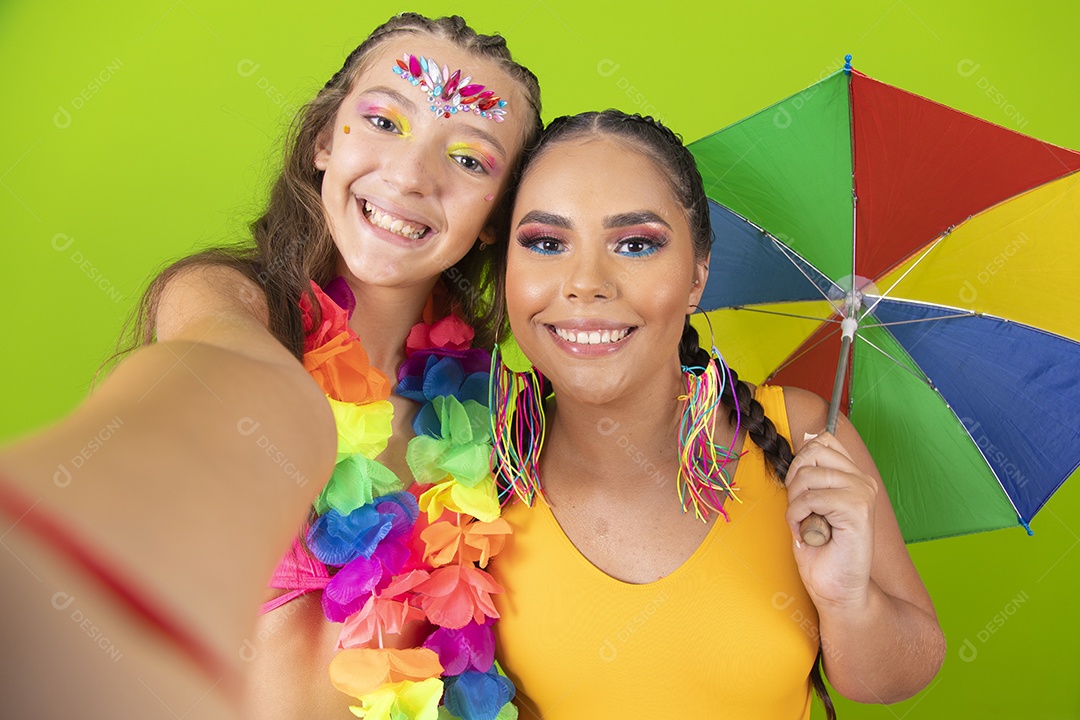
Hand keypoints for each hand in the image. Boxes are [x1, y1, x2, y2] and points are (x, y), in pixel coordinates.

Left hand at [784, 432, 877, 610]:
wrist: (837, 589)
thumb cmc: (821, 550)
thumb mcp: (811, 502)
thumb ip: (812, 473)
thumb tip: (810, 437)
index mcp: (854, 476)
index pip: (823, 441)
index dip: (801, 462)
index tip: (800, 492)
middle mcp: (862, 480)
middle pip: (813, 453)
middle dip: (794, 481)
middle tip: (800, 510)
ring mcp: (862, 493)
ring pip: (808, 475)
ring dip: (795, 503)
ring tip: (805, 524)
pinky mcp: (857, 509)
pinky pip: (811, 498)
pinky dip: (797, 516)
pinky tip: (807, 533)